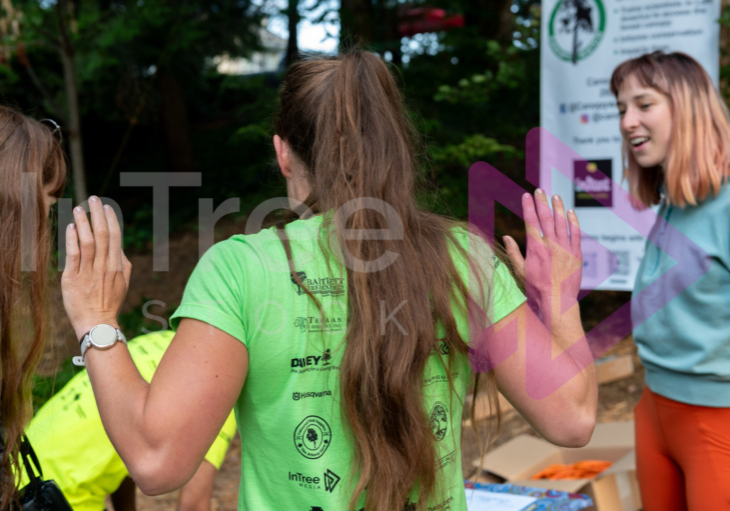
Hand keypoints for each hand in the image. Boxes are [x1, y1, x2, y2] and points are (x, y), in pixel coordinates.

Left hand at [62, 196, 131, 340]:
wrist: (97, 323)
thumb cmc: (110, 303)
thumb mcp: (123, 283)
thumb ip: (124, 264)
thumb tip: (121, 248)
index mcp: (117, 265)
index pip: (116, 237)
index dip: (111, 220)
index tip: (107, 207)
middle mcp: (104, 266)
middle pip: (103, 234)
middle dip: (98, 215)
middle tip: (94, 199)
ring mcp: (89, 272)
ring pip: (88, 241)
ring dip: (84, 223)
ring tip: (79, 208)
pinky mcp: (73, 278)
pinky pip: (73, 255)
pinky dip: (72, 239)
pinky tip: (70, 227)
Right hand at [503, 190, 581, 318]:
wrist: (557, 300)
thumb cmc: (536, 288)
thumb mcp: (520, 271)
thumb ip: (514, 252)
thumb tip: (506, 237)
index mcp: (535, 248)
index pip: (531, 221)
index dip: (528, 207)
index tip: (526, 196)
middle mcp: (550, 245)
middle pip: (546, 217)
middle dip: (541, 202)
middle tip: (539, 189)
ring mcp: (565, 248)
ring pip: (561, 222)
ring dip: (558, 207)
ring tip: (555, 196)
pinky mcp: (576, 254)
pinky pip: (576, 233)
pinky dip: (573, 221)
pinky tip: (570, 212)